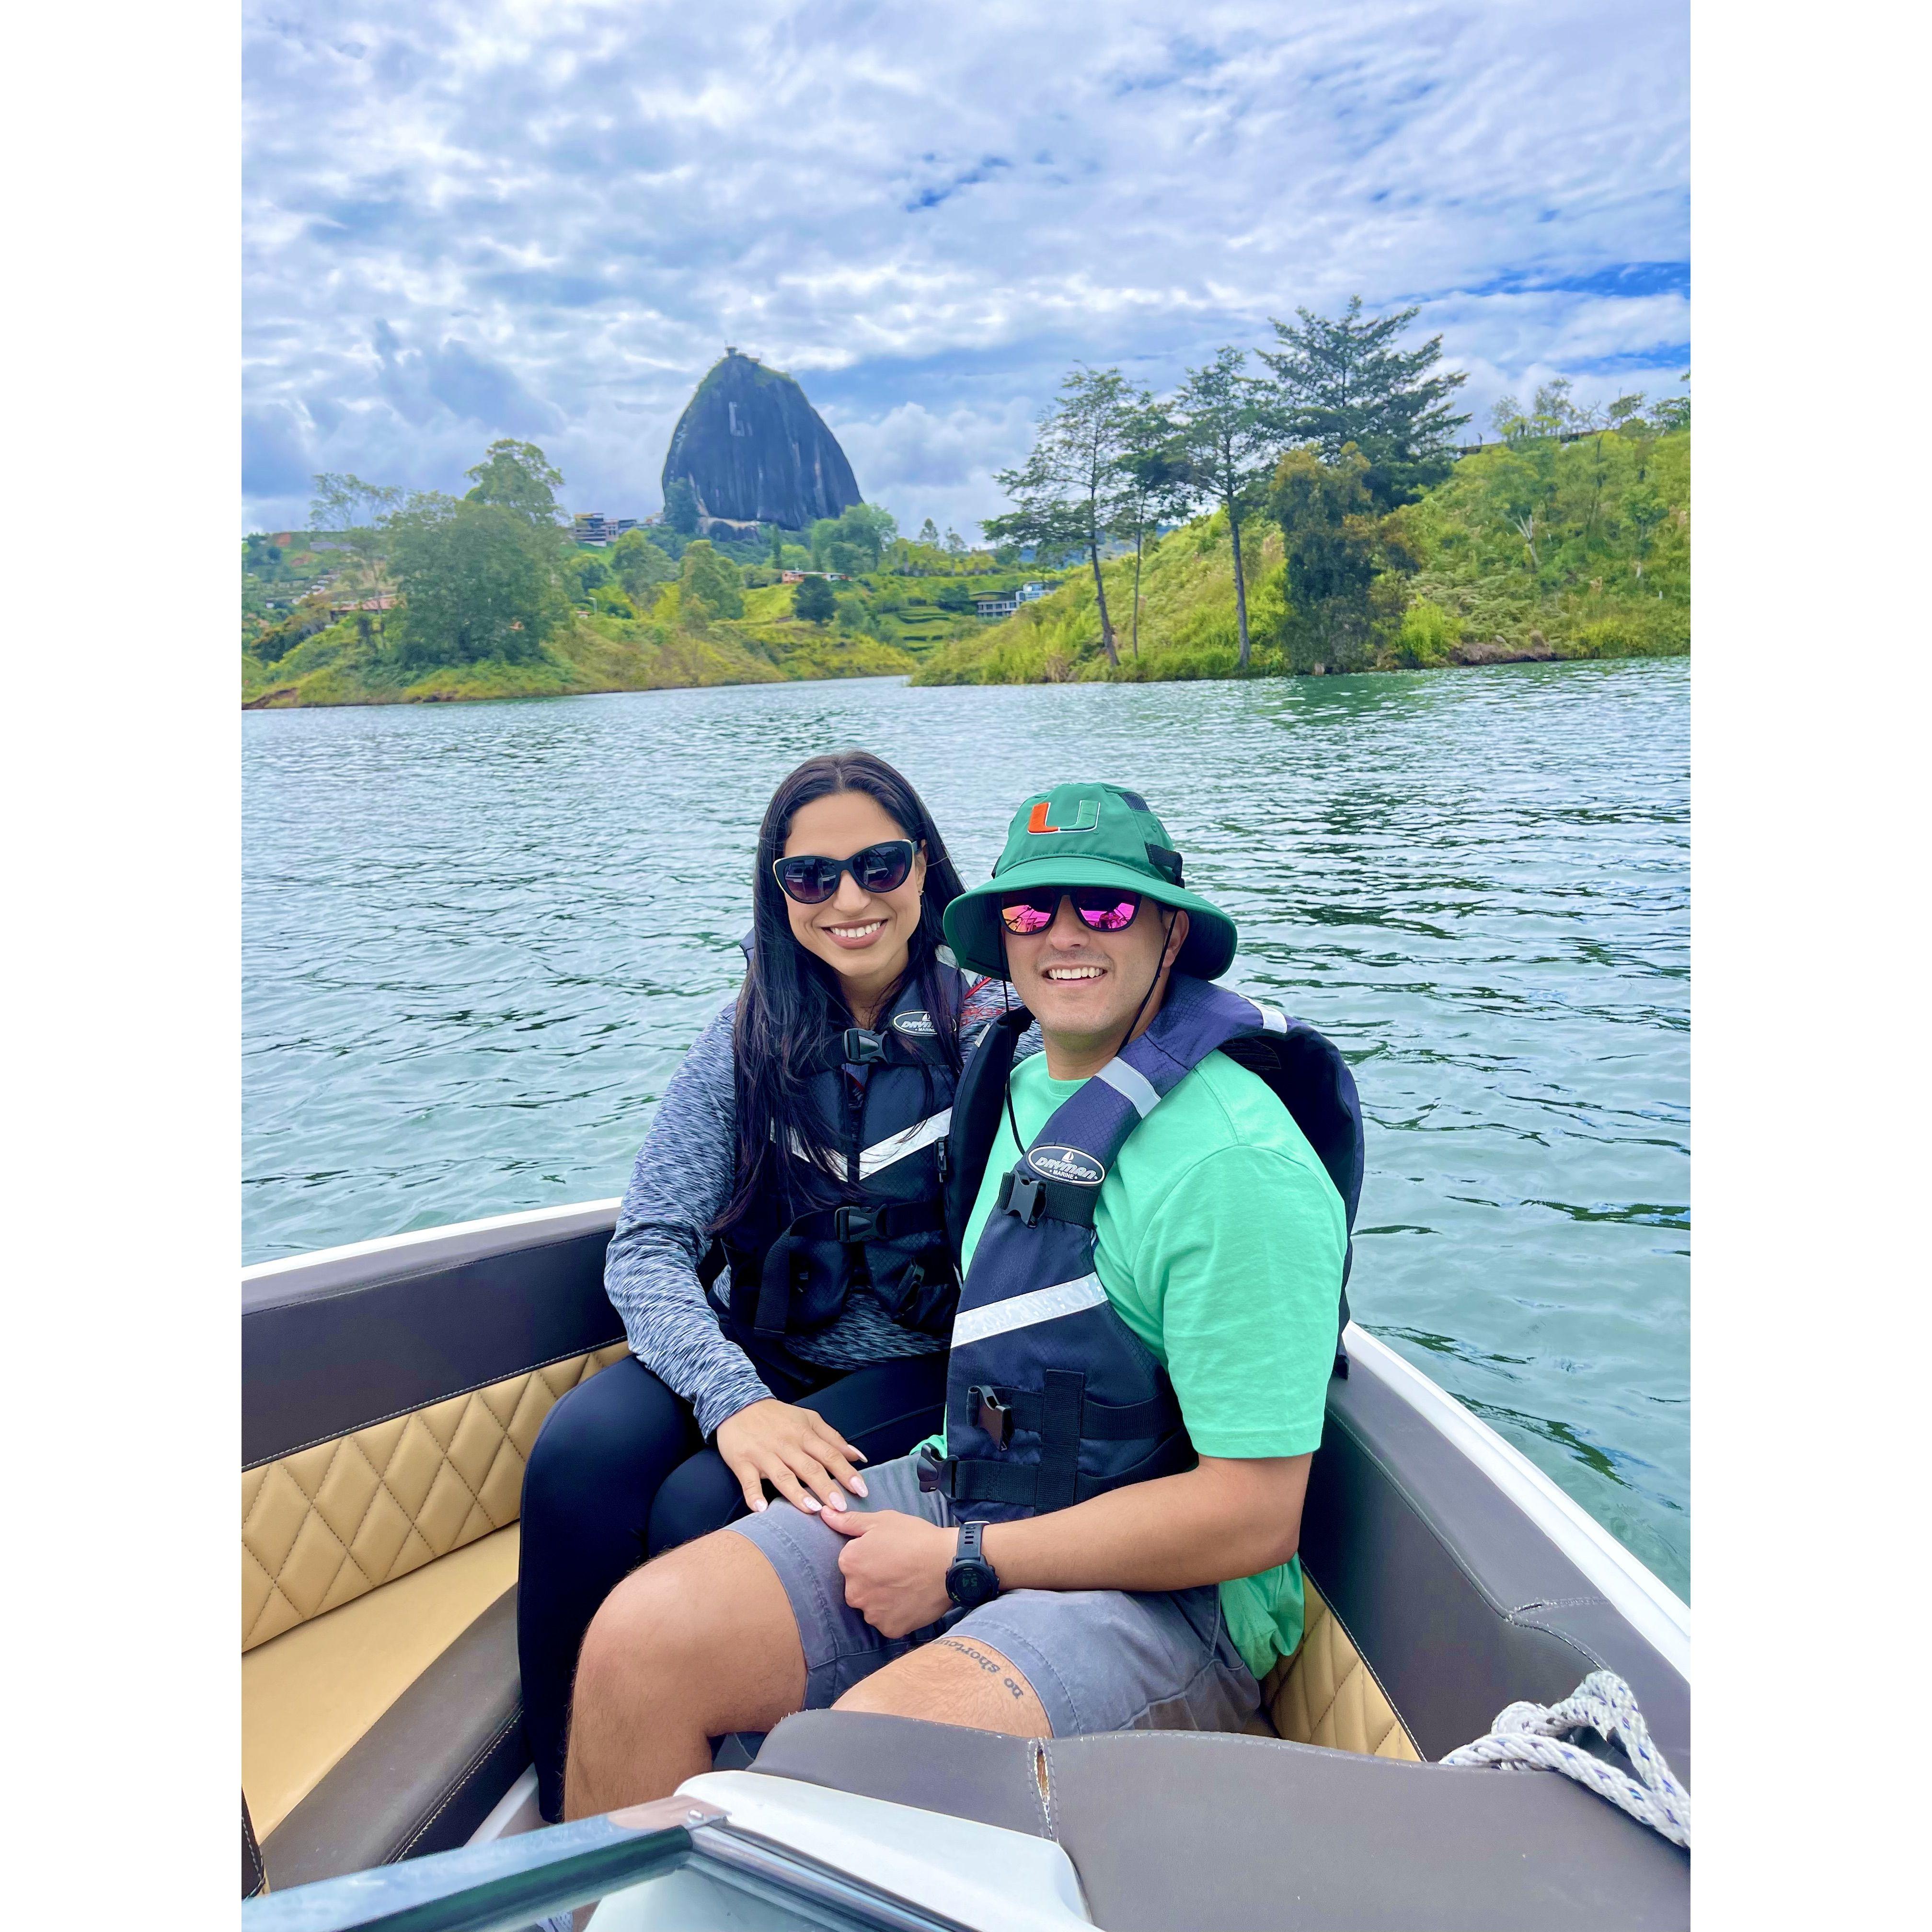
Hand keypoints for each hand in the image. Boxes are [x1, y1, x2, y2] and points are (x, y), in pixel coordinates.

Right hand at [714, 1399, 868, 1516]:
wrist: (738, 1405)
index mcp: (804, 1434)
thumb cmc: (779, 1417)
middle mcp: (786, 1445)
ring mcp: (764, 1455)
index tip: (861, 1490)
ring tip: (812, 1510)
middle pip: (809, 1467)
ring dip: (797, 1493)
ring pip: (782, 1475)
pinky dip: (753, 1496)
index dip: (846, 1472)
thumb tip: (859, 1457)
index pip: (829, 1454)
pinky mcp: (742, 1462)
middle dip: (826, 1487)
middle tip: (841, 1507)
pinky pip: (748, 1481)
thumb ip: (833, 1439)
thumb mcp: (809, 1420)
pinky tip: (761, 1510)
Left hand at [824, 1509, 954, 1637]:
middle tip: (898, 1569)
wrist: (949, 1563)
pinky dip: (897, 1613)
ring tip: (906, 1584)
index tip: (888, 1552)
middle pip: (858, 1587)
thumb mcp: (882, 1521)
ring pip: (872, 1606)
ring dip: (883, 1599)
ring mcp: (872, 1614)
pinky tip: (910, 1599)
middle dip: (873, 1580)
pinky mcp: (890, 1629)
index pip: (850, 1563)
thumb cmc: (916, 1537)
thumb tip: (824, 1514)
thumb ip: (849, 1521)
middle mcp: (854, 1593)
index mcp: (849, 1564)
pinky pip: (888, 1622)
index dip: (869, 1556)